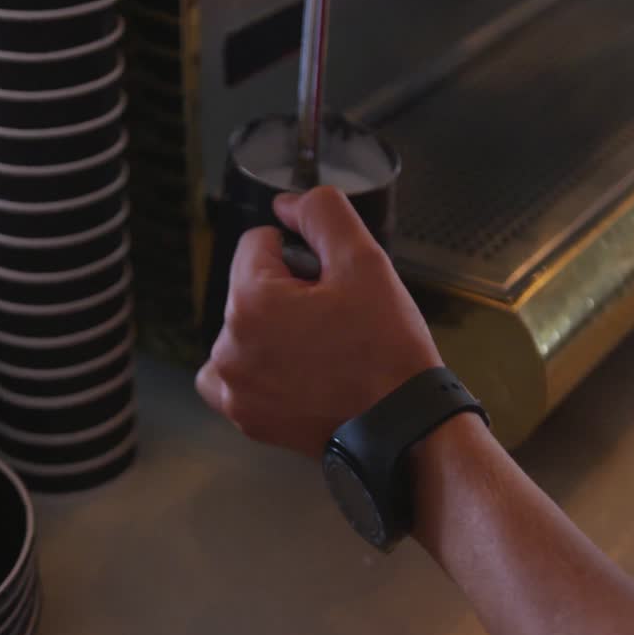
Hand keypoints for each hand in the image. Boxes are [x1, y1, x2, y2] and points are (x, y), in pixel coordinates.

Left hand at [197, 186, 442, 456]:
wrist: (404, 427)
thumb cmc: (388, 350)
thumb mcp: (366, 261)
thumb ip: (321, 213)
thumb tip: (286, 206)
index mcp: (250, 302)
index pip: (258, 243)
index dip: (300, 254)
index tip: (330, 286)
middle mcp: (229, 347)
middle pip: (249, 288)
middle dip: (286, 295)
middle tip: (334, 323)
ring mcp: (235, 388)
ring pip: (243, 329)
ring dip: (271, 332)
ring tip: (321, 351)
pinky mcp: (246, 417)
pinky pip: (236, 376)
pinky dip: (259, 369)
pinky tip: (297, 373)